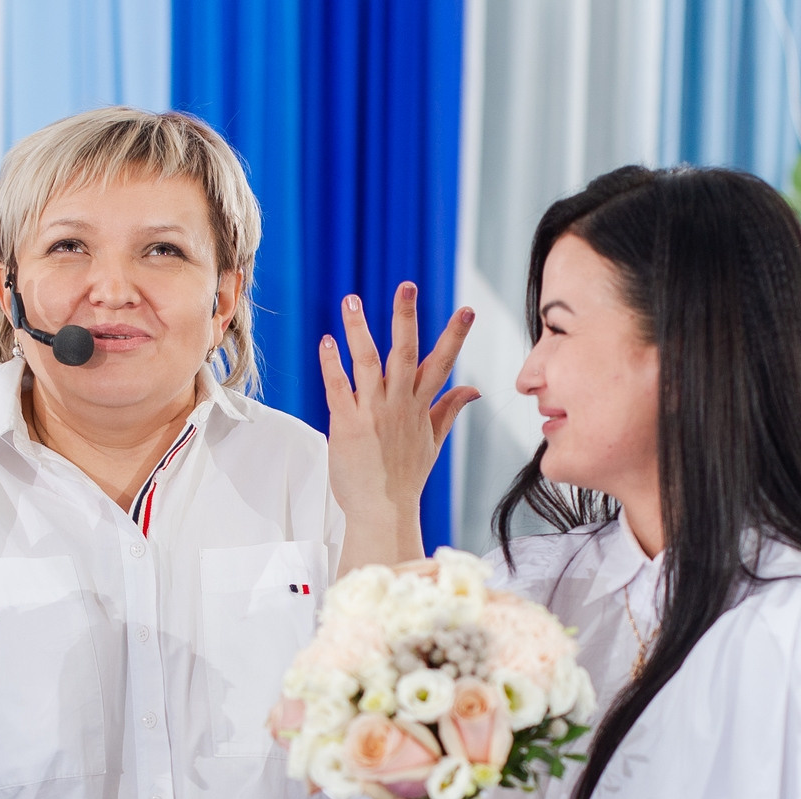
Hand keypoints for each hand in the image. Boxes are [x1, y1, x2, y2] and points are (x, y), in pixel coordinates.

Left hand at [320, 283, 478, 566]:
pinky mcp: (347, 424)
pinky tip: (327, 341)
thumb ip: (449, 409)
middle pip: (406, 352)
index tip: (468, 309)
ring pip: (368, 362)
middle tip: (406, 285)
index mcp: (420, 407)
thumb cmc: (406, 478)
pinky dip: (332, 363)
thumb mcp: (433, 442)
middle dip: (406, 317)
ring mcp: (372, 413)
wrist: (382, 510)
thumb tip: (474, 389)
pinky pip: (338, 386)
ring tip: (351, 300)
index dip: (455, 336)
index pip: (442, 364)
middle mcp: (399, 405)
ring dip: (359, 329)